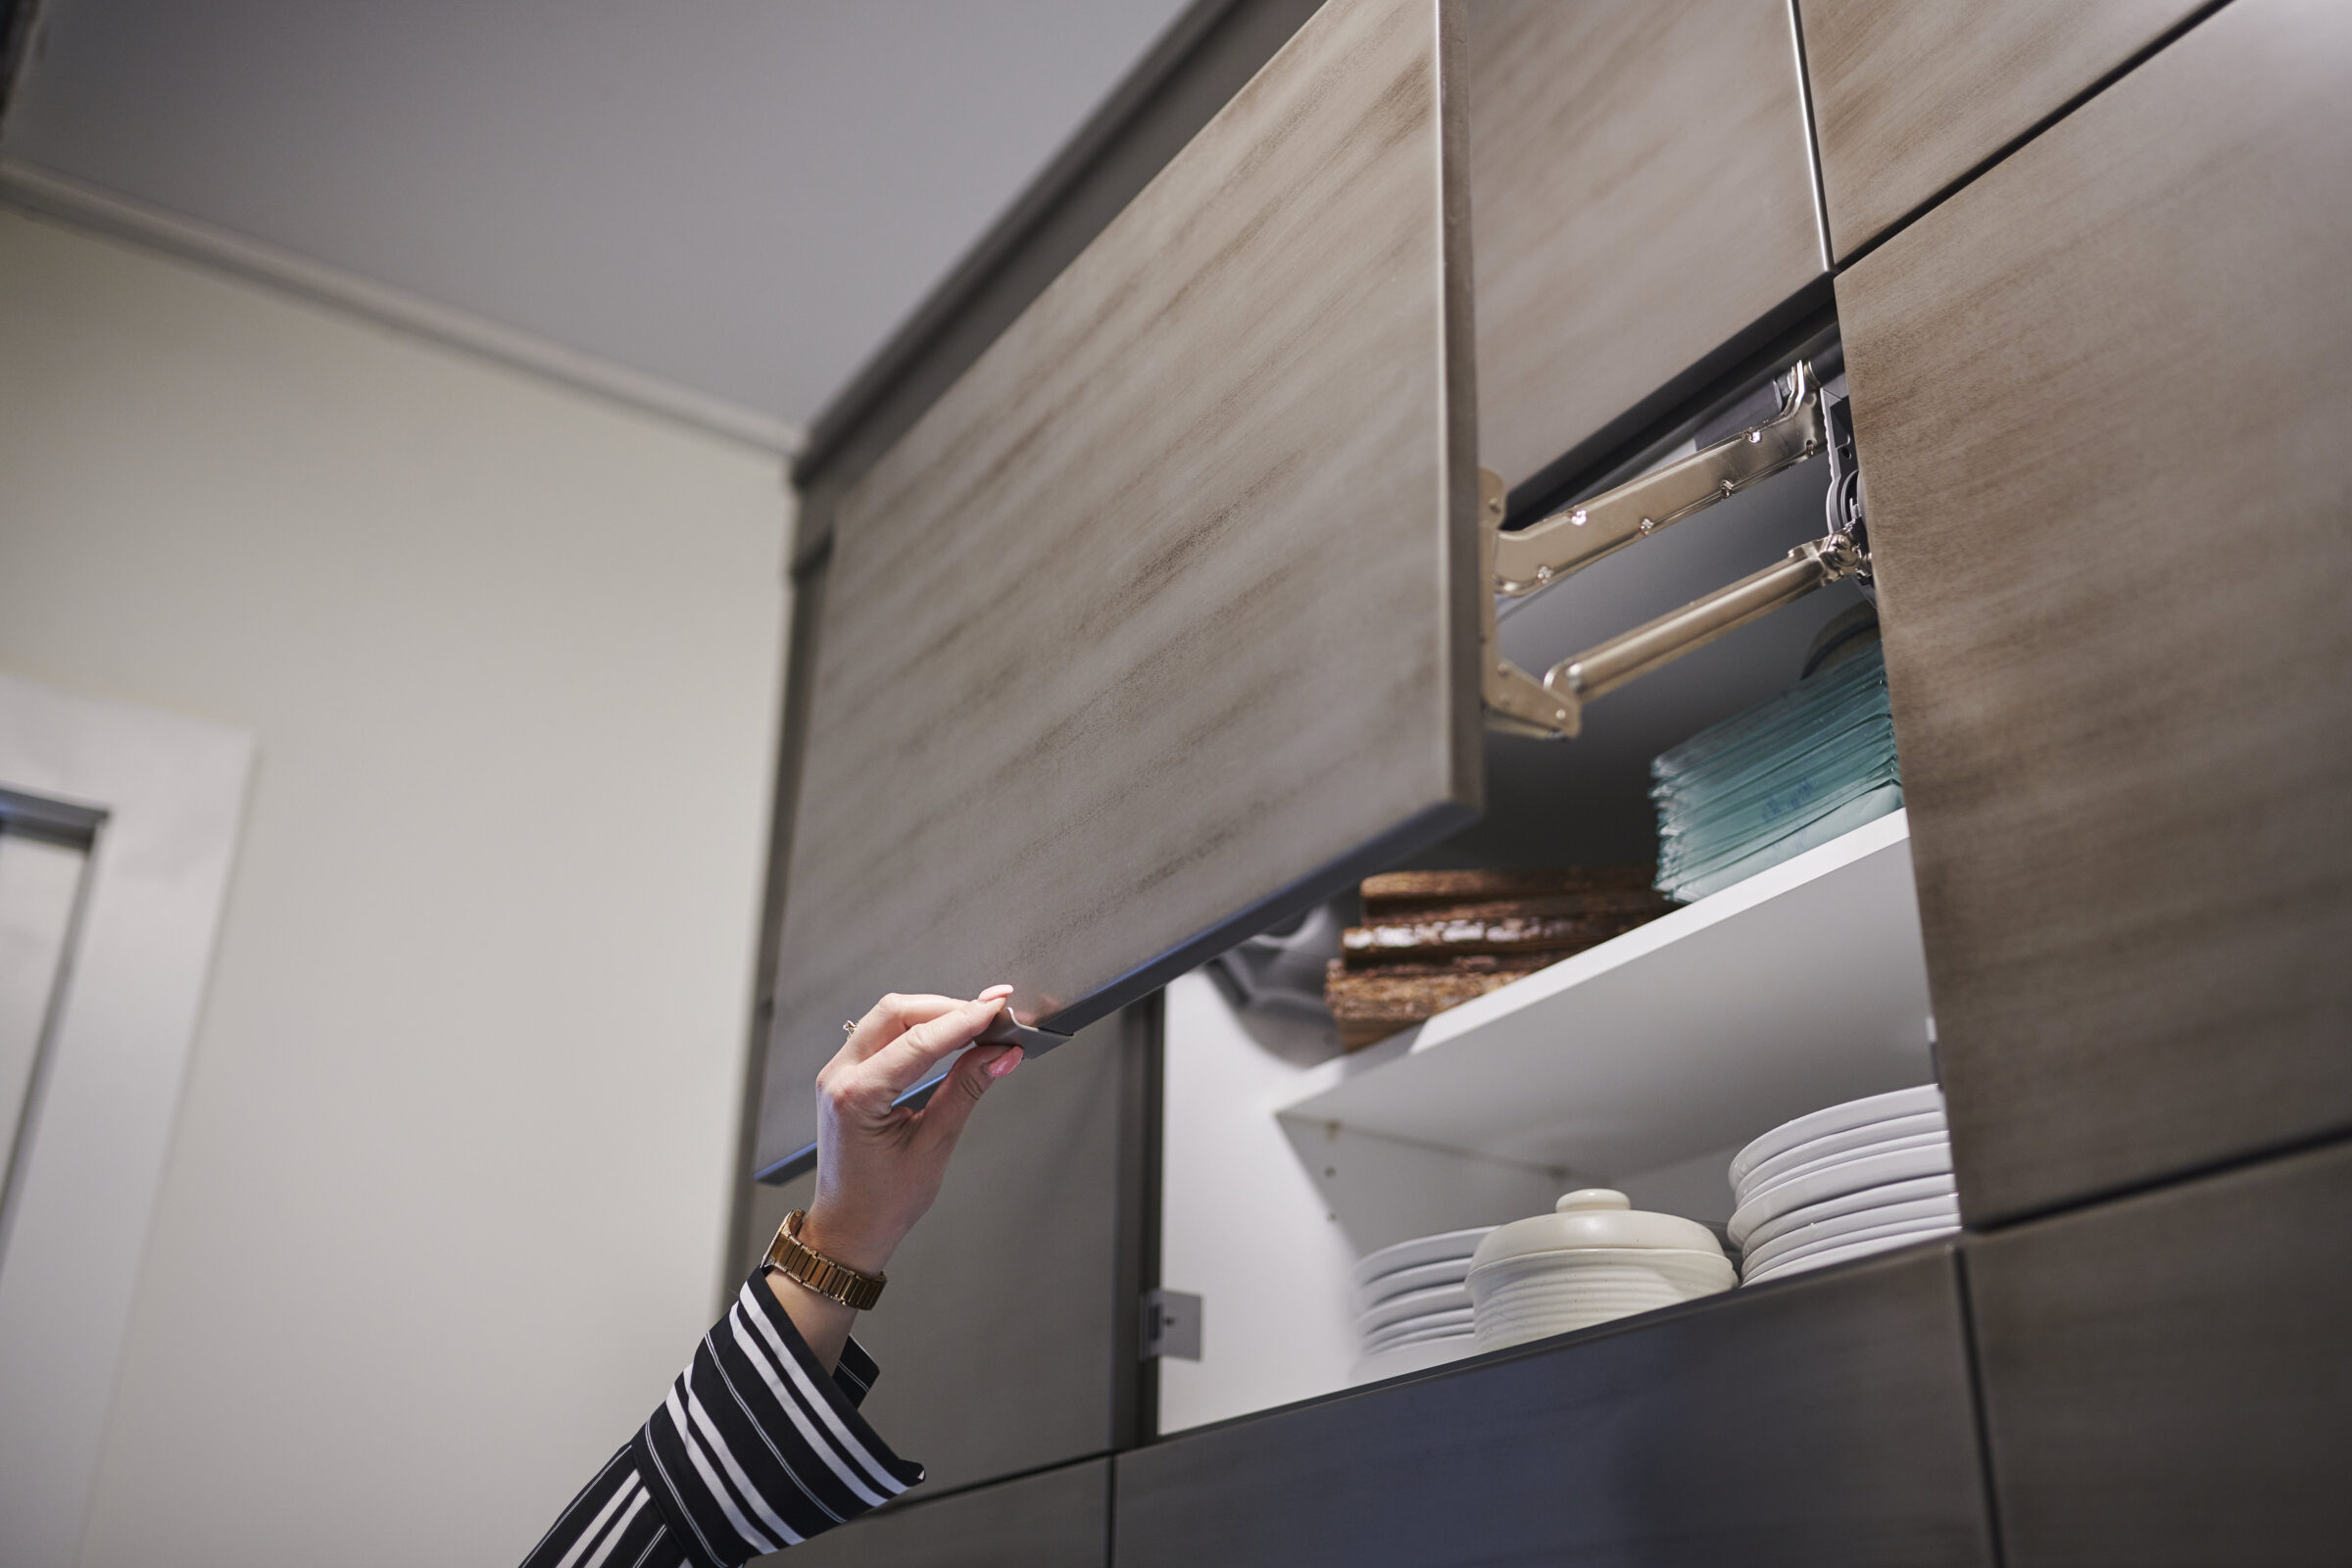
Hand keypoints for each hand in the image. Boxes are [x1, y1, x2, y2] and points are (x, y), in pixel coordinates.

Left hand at [801, 988, 1022, 1264]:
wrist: (849, 1226)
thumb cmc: (883, 1201)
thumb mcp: (935, 1144)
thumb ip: (967, 1089)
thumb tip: (999, 1053)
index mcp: (856, 1097)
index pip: (918, 1041)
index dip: (964, 1020)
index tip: (998, 1010)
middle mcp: (839, 1077)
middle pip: (897, 1012)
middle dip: (949, 1008)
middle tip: (993, 1012)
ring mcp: (837, 1072)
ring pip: (888, 1016)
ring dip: (934, 1013)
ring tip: (978, 1021)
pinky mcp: (845, 1074)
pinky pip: (881, 1033)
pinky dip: (917, 1027)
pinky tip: (947, 1033)